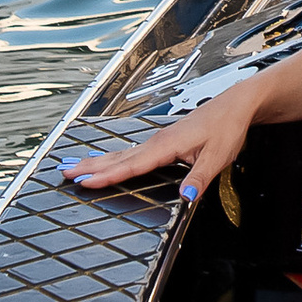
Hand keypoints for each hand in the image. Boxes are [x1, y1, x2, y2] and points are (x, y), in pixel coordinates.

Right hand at [70, 83, 256, 204]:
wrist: (237, 105)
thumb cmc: (227, 127)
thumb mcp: (218, 157)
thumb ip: (199, 179)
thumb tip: (185, 197)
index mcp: (167, 145)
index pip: (132, 165)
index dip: (107, 176)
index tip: (85, 182)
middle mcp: (158, 141)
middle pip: (118, 157)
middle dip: (90, 166)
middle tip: (64, 172)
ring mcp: (158, 140)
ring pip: (121, 153)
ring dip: (97, 161)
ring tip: (75, 165)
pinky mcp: (163, 140)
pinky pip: (131, 152)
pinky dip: (114, 158)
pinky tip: (108, 161)